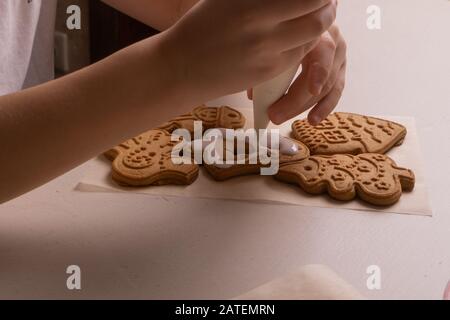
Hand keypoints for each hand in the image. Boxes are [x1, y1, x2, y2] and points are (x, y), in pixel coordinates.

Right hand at [161, 0, 337, 104]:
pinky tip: (295, 35)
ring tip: (314, 15)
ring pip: (312, 37)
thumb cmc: (202, 26)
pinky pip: (298, 55)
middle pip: (318, 15)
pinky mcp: (267, 72)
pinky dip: (303, 43)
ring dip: (319, 24)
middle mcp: (262, 28)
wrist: (182, 67)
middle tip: (326, 0)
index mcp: (251, 4)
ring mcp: (266, 53)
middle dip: (328, 5)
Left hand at [267, 24, 346, 124]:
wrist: (306, 21)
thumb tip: (255, 96)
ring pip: (328, 86)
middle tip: (274, 114)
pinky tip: (312, 119)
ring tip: (284, 119)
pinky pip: (335, 91)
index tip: (312, 90)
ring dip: (306, 106)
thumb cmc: (286, 33)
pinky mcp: (340, 69)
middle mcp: (333, 40)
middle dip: (297, 99)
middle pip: (321, 73)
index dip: (319, 72)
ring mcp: (339, 55)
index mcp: (316, 29)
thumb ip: (268, 61)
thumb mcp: (277, 40)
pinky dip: (323, 108)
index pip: (323, 51)